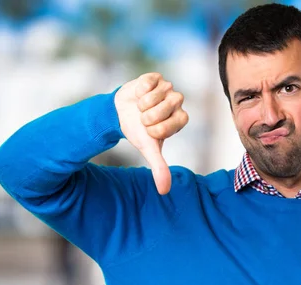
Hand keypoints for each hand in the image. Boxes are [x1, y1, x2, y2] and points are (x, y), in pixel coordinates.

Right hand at [114, 73, 188, 194]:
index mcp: (181, 119)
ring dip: (143, 104)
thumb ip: (159, 168)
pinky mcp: (156, 78)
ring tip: (140, 107)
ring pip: (157, 96)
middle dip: (149, 116)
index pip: (174, 123)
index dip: (157, 128)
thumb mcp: (148, 150)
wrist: (120, 114)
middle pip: (166, 108)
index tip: (150, 130)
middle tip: (144, 117)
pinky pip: (148, 83)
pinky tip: (138, 95)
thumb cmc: (138, 132)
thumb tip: (164, 191)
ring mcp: (168, 88)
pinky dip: (139, 91)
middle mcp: (178, 103)